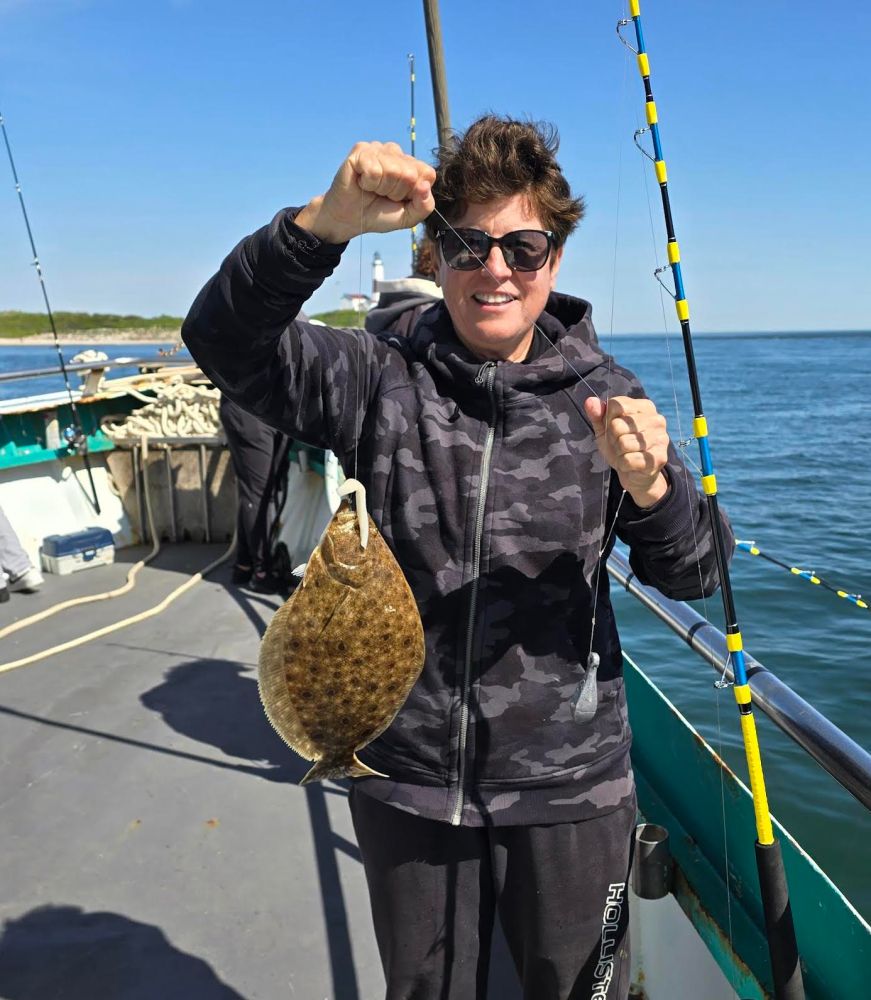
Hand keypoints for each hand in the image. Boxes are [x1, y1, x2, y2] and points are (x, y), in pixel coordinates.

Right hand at [295, 141, 435, 243]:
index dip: (414, 193)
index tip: (399, 198)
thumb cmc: (378, 214)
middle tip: (383, 194)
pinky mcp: (361, 150)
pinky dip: (368, 183)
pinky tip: (362, 182)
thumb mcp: (408, 217)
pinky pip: (374, 170)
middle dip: (397, 192)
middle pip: (410, 174)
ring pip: (393, 171)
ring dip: (381, 188)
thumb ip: (425, 206)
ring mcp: (378, 149)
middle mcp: (396, 153)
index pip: (428, 174)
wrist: (350, 219)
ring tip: (372, 189)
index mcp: (411, 165)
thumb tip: (425, 186)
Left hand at [584, 395, 669, 507]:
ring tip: (626, 453)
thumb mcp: (604, 429)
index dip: (608, 420)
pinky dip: (624, 464)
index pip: (615, 405)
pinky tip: (631, 464)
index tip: (615, 428)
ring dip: (618, 453)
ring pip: (623, 443)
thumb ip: (597, 415)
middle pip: (617, 425)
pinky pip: (628, 460)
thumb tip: (590, 401)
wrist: (635, 473)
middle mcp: (656, 419)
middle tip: (620, 445)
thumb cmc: (619, 446)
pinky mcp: (659, 457)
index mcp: (644, 406)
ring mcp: (661, 438)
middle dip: (613, 439)